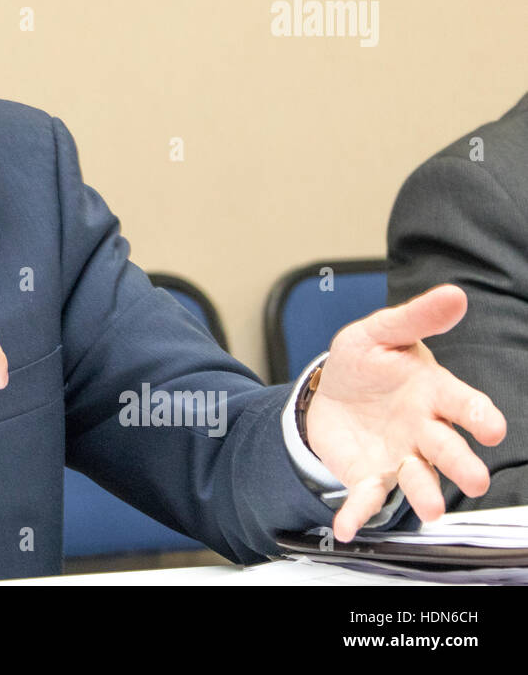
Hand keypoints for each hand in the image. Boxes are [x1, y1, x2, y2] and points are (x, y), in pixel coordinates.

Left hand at [305, 283, 506, 541]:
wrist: (329, 391)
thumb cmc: (366, 362)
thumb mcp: (380, 332)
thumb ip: (415, 318)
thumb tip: (454, 294)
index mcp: (433, 393)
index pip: (463, 404)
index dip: (479, 415)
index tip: (492, 426)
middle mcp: (424, 430)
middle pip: (447, 449)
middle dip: (462, 464)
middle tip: (475, 480)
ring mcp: (400, 456)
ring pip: (418, 478)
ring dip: (425, 494)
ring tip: (431, 510)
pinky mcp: (371, 475)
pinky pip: (368, 497)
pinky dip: (359, 513)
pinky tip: (347, 526)